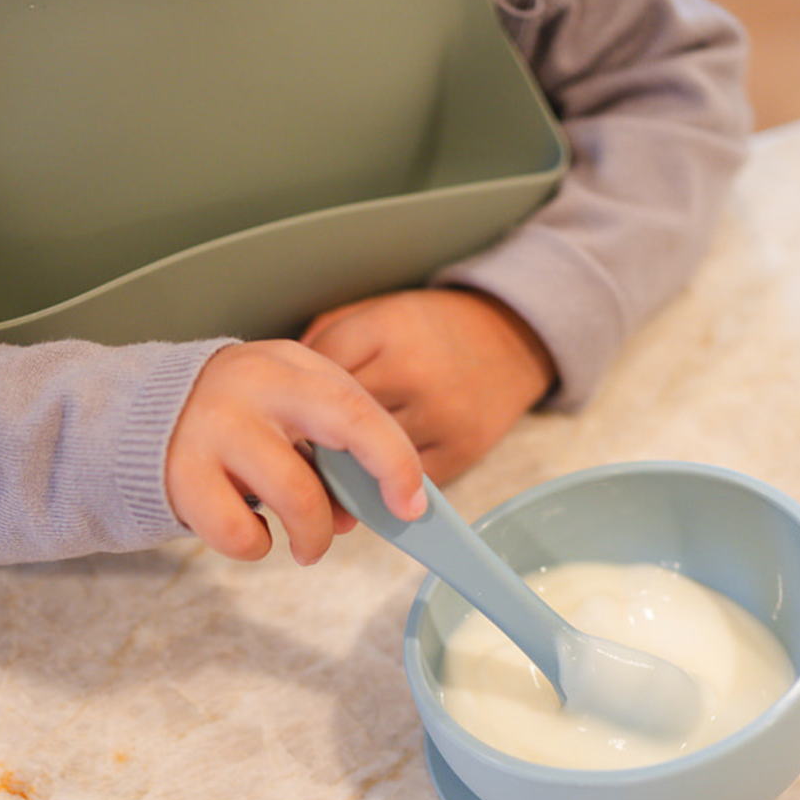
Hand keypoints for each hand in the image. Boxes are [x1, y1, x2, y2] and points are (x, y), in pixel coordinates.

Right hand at [164, 339, 424, 563]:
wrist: (126, 422)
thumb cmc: (225, 428)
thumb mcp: (279, 417)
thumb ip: (328, 450)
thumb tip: (377, 507)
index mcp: (289, 366)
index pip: (360, 407)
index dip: (396, 459)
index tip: (412, 503)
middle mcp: (255, 385)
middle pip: (346, 424)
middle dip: (381, 476)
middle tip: (382, 519)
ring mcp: (216, 428)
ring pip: (298, 497)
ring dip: (313, 536)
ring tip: (304, 545)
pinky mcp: (181, 476)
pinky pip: (243, 534)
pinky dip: (255, 546)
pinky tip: (249, 532)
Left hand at [301, 288, 556, 484]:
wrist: (511, 341)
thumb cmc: (433, 331)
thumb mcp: (379, 314)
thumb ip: (329, 342)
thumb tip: (288, 395)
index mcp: (387, 330)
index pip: (319, 377)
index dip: (300, 399)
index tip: (292, 412)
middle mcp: (415, 373)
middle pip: (341, 426)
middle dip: (317, 442)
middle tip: (301, 454)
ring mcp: (440, 416)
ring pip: (371, 461)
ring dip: (349, 473)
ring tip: (336, 471)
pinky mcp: (460, 449)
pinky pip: (405, 482)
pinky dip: (387, 485)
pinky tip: (378, 477)